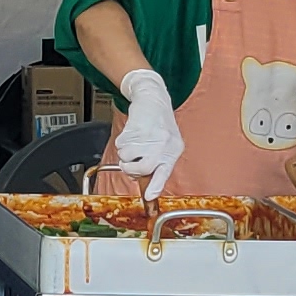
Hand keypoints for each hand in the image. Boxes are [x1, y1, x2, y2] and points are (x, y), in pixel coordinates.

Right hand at [99, 79, 186, 196]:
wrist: (152, 99)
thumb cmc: (158, 124)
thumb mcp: (165, 144)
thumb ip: (155, 162)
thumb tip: (137, 178)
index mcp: (173, 150)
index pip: (165, 173)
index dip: (155, 186)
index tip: (149, 196)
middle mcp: (164, 144)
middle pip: (142, 168)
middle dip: (130, 168)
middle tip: (129, 162)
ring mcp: (150, 136)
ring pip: (127, 156)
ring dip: (125, 152)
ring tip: (134, 141)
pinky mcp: (137, 128)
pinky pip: (121, 144)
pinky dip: (122, 141)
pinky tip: (131, 132)